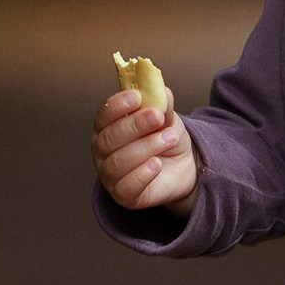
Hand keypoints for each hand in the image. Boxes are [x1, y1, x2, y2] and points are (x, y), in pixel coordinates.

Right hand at [93, 83, 198, 214]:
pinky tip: (157, 164)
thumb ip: (161, 103)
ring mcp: (110, 175)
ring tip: (169, 138)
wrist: (183, 166)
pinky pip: (126, 187)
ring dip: (146, 147)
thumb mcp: (166, 117)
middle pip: (109, 138)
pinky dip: (142, 174)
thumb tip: (159, 89)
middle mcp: (102, 151)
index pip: (103, 115)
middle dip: (134, 125)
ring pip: (118, 162)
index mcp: (107, 126)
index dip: (118, 105)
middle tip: (157, 116)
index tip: (137, 96)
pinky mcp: (124, 195)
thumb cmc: (165, 137)